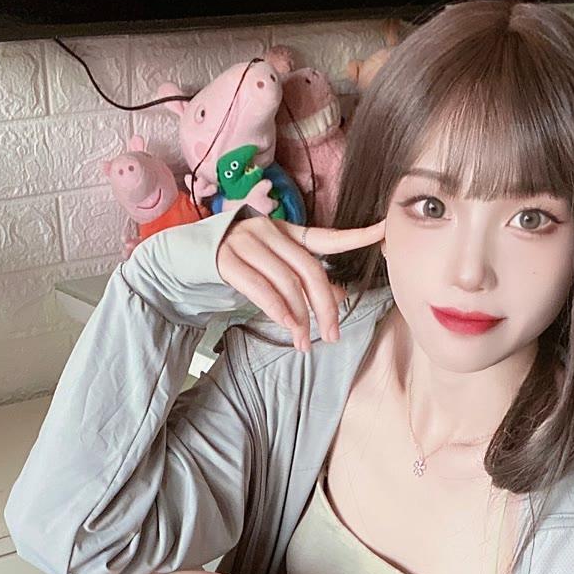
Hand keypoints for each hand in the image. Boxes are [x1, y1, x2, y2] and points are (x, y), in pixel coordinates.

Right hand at [217, 213, 386, 351]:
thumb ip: (305, 279)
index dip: (355, 236)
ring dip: (300, 317)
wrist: (189, 257)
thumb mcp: (275, 269)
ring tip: (305, 342)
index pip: (326, 237)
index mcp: (286, 231)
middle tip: (333, 334)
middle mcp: (269, 231)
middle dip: (325, 306)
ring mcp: (247, 243)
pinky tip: (288, 326)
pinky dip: (278, 310)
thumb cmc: (240, 265)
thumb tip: (339, 297)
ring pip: (287, 283)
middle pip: (309, 270)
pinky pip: (261, 288)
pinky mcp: (228, 260)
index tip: (384, 231)